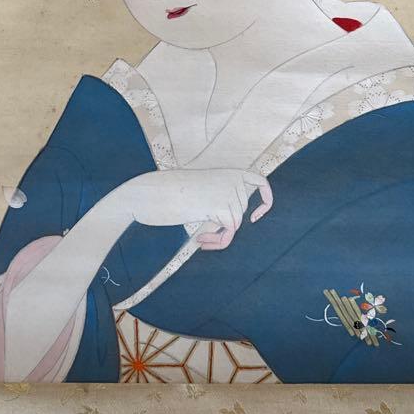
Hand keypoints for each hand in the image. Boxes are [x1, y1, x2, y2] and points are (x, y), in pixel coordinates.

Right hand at [114, 168, 272, 249]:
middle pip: (241, 210)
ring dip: (220, 235)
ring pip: (235, 222)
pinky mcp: (220, 205)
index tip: (256, 216)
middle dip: (226, 226)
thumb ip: (218, 198)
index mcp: (227, 171)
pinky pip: (230, 232)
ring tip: (201, 236)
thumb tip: (233, 221)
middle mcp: (231, 178)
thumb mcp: (199, 191)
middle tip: (205, 236)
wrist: (148, 192)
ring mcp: (227, 191)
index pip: (260, 181)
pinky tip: (200, 240)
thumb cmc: (168, 194)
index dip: (266, 199)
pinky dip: (218, 241)